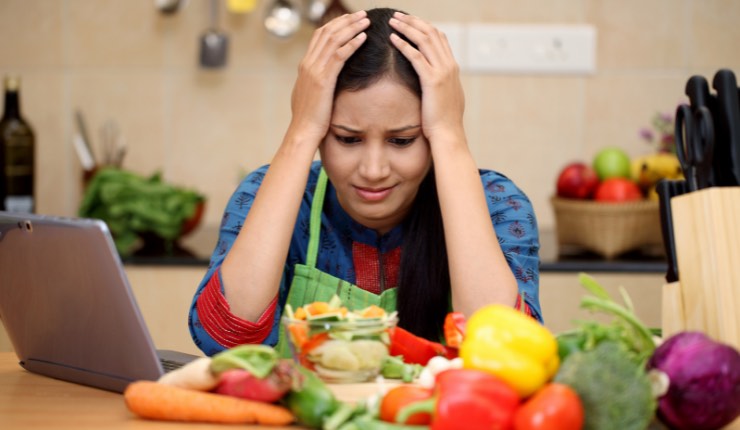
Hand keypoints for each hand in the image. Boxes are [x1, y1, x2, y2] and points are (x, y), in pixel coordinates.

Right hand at [288, 11, 369, 144]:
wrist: (303, 131)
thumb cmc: (310, 119)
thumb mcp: (311, 95)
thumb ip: (316, 82)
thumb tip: (324, 79)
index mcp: (305, 66)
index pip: (320, 36)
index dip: (336, 25)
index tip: (351, 20)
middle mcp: (308, 64)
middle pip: (327, 32)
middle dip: (346, 21)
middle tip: (362, 15)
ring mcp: (314, 71)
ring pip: (334, 40)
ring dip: (351, 28)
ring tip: (366, 21)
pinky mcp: (323, 80)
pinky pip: (339, 56)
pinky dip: (352, 44)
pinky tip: (363, 38)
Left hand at [388, 13, 465, 143]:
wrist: (448, 134)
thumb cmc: (443, 121)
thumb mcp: (445, 97)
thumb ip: (440, 84)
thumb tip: (433, 80)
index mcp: (452, 68)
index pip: (439, 38)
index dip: (424, 27)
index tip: (409, 21)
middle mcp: (449, 66)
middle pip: (432, 33)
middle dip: (414, 22)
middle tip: (398, 16)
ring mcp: (442, 72)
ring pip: (424, 40)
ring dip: (407, 28)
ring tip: (393, 21)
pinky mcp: (432, 80)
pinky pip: (416, 56)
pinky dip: (404, 44)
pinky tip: (393, 39)